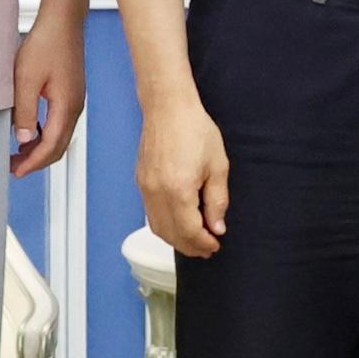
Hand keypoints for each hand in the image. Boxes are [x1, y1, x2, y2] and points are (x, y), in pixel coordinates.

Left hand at [6, 0, 85, 177]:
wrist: (62, 20)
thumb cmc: (47, 43)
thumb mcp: (26, 79)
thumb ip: (24, 111)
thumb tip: (22, 138)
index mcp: (66, 107)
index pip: (51, 147)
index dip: (33, 163)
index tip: (16, 171)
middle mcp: (75, 107)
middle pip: (59, 146)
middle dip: (37, 160)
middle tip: (14, 166)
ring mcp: (75, 100)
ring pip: (60, 135)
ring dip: (41, 147)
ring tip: (19, 151)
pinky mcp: (71, 92)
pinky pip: (60, 122)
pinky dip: (45, 134)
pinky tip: (30, 129)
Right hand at [138, 94, 230, 258]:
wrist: (168, 107)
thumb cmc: (195, 130)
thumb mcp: (217, 166)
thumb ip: (217, 200)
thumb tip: (217, 227)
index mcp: (178, 191)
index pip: (189, 231)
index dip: (202, 243)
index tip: (215, 246)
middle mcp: (157, 194)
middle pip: (170, 235)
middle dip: (189, 246)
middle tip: (206, 249)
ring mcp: (146, 188)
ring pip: (157, 227)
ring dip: (175, 239)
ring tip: (194, 240)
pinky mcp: (141, 181)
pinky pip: (150, 213)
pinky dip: (164, 225)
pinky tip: (178, 223)